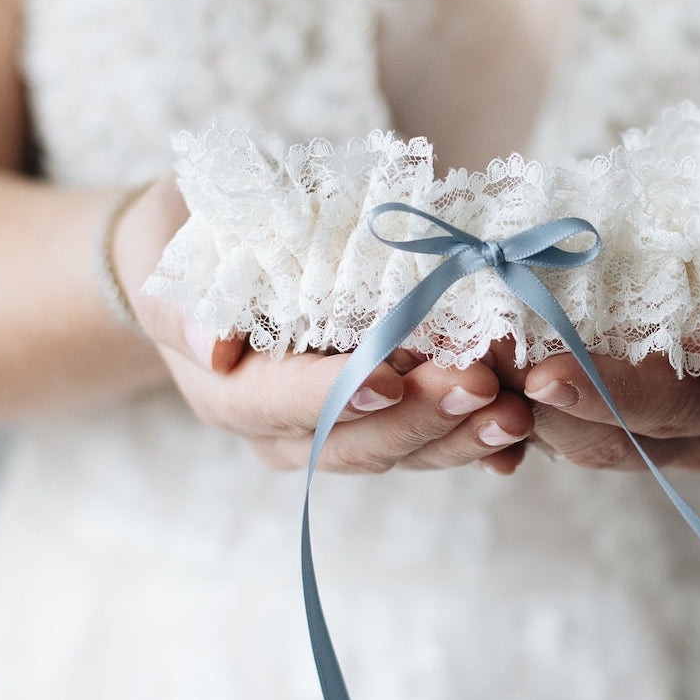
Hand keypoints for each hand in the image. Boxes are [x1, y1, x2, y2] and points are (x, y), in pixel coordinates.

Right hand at [114, 176, 533, 474]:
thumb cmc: (197, 247)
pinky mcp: (378, 419)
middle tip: (482, 389)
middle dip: (422, 418)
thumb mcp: (179, 259)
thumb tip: (209, 343)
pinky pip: (426, 442)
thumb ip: (185, 303)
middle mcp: (285, 429)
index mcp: (233, 393)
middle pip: (355, 441)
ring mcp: (336, 430)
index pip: (285, 403)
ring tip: (516, 412)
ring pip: (401, 451)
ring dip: (460, 435)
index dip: (339, 394)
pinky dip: (473, 441)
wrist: (215, 261)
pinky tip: (520, 440)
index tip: (391, 378)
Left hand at [493, 304, 699, 470]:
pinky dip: (531, 418)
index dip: (603, 391)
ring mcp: (679, 440)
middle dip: (540, 408)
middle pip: (616, 442)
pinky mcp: (644, 434)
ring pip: (588, 448)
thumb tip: (638, 290)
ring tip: (471, 369)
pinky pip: (580, 438)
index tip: (543, 375)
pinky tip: (487, 391)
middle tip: (478, 364)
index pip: (667, 404)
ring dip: (524, 413)